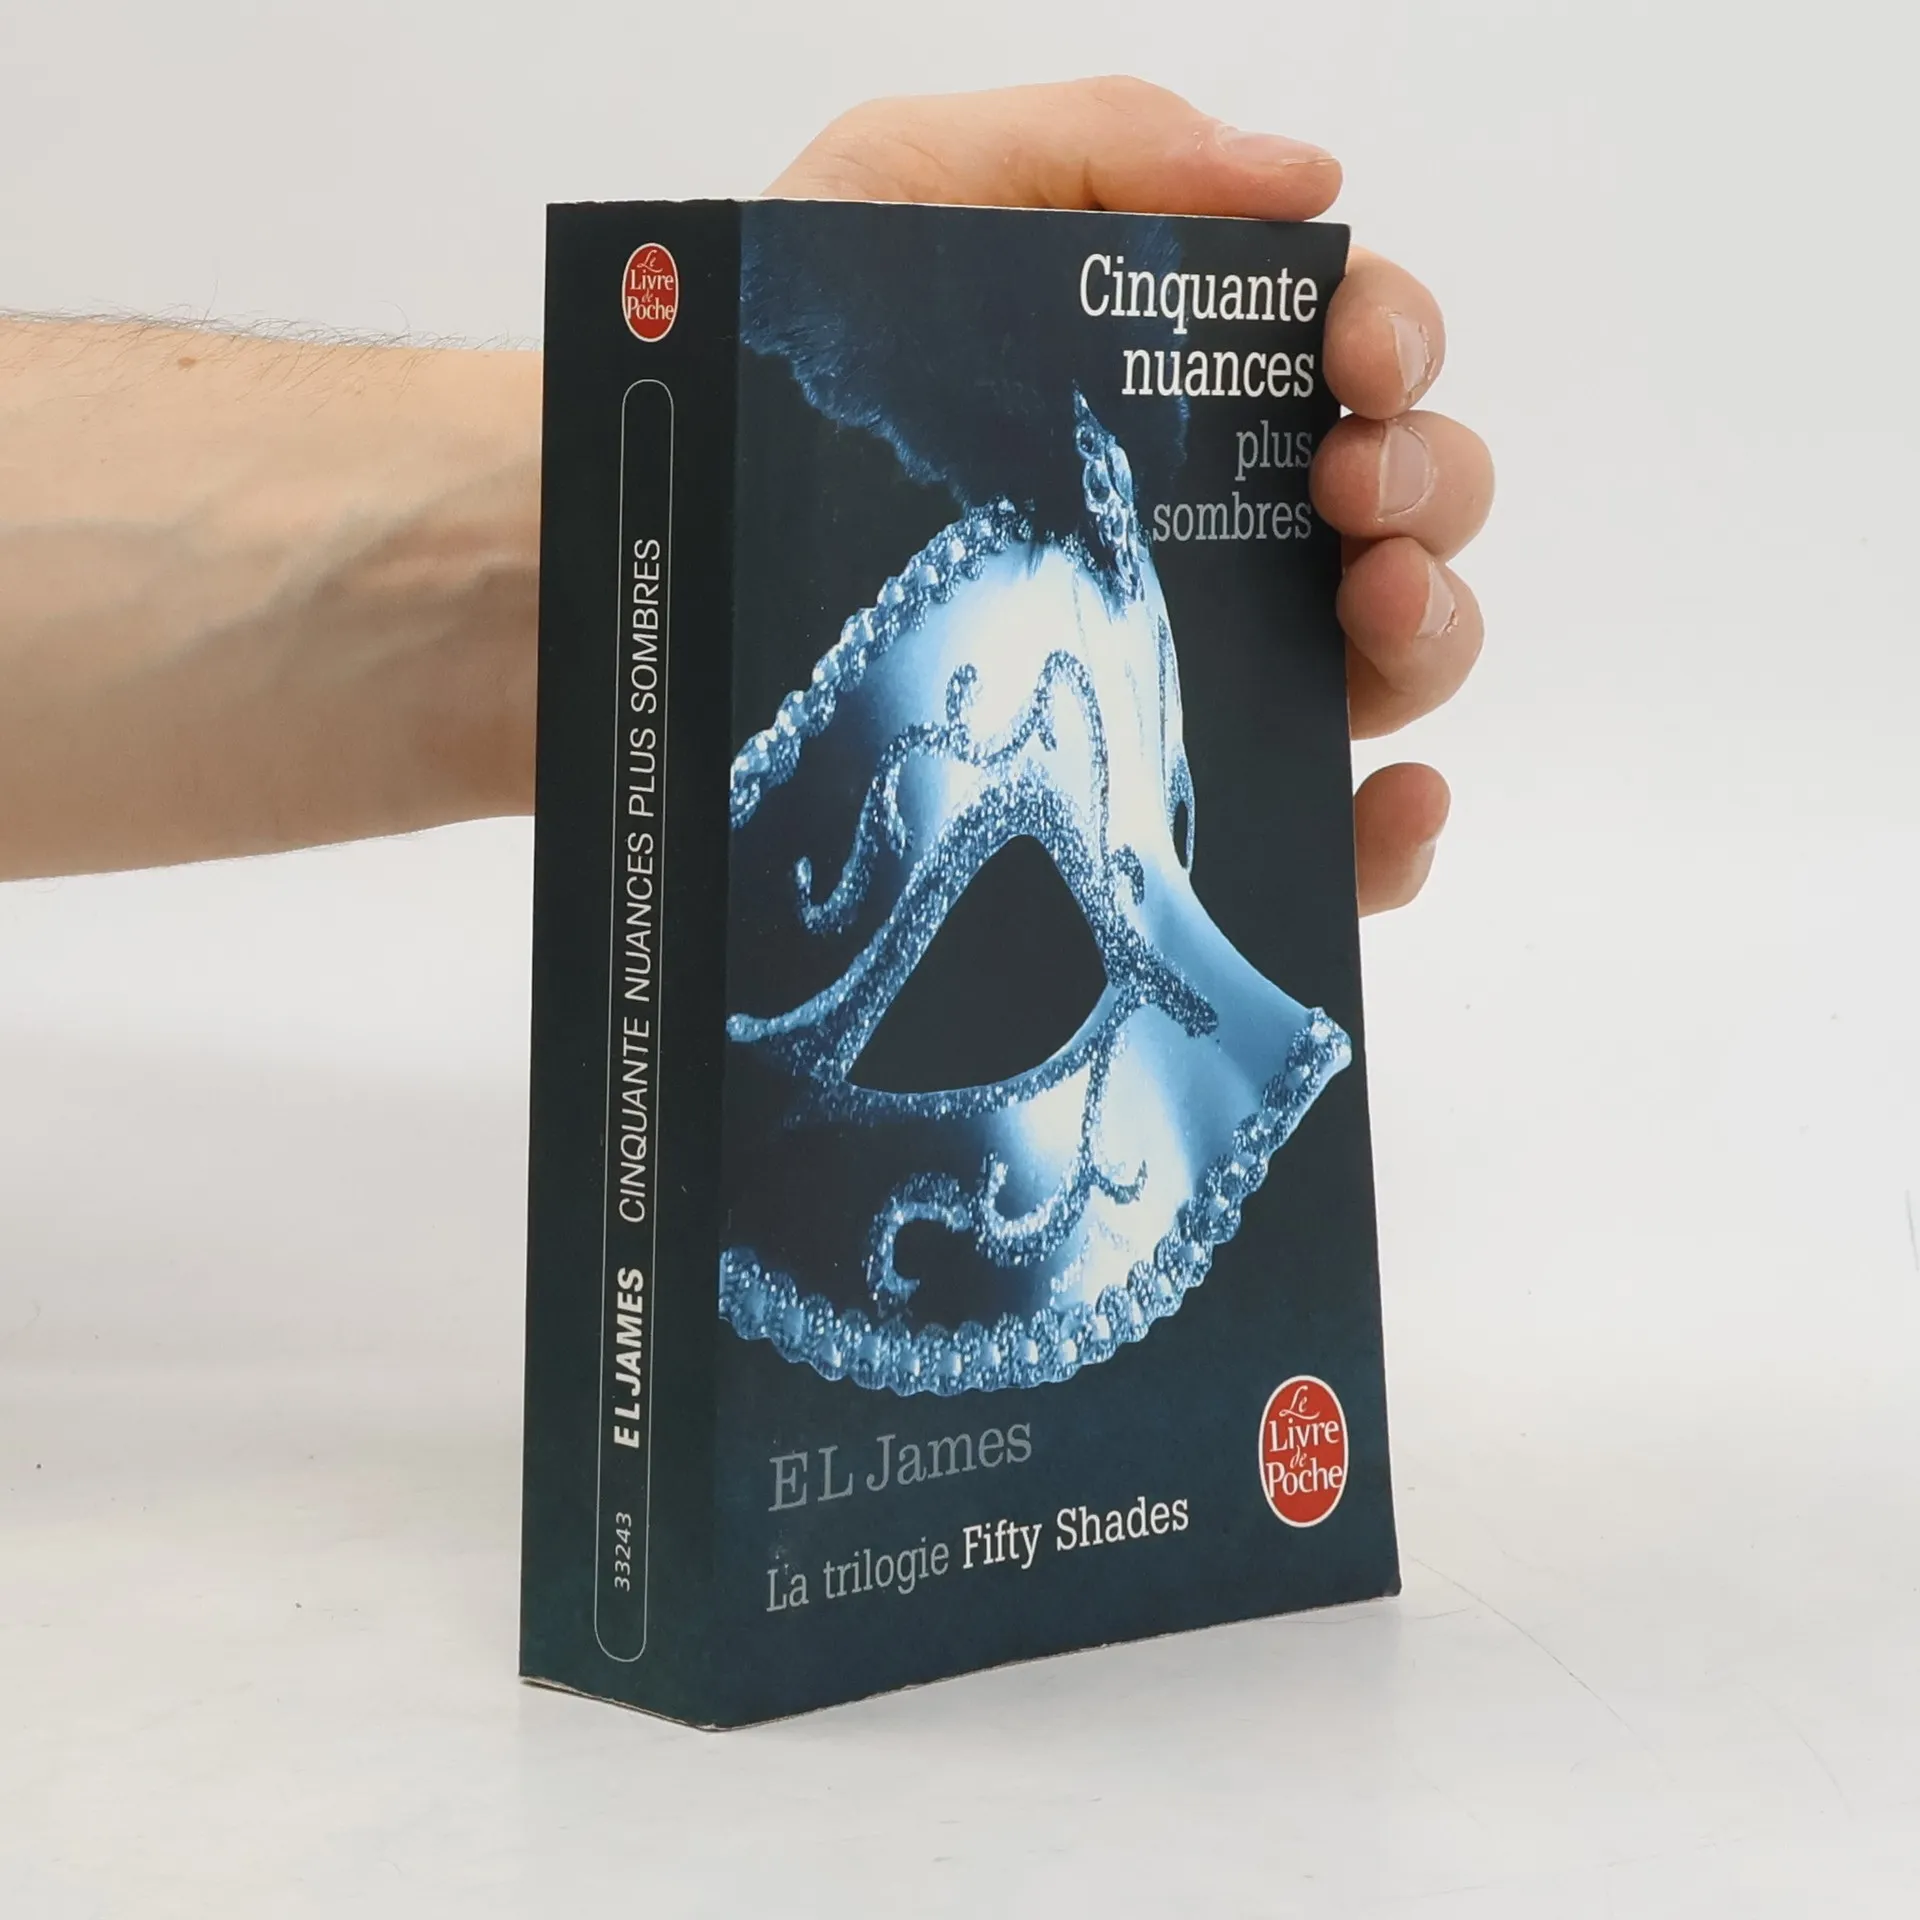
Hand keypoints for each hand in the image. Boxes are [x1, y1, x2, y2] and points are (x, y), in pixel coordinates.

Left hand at [771, 77, 1490, 915]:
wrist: (622, 555)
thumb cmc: (755, 374)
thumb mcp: (903, 191)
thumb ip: (1096, 148)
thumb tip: (1305, 178)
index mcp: (1171, 393)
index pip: (1349, 356)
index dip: (1393, 339)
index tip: (1356, 357)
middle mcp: (1205, 536)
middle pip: (1403, 508)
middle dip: (1426, 483)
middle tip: (1345, 487)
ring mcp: (1185, 681)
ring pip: (1393, 663)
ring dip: (1433, 630)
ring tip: (1373, 607)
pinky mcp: (1142, 820)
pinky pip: (1319, 848)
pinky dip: (1390, 836)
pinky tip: (1397, 801)